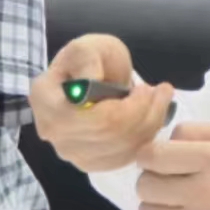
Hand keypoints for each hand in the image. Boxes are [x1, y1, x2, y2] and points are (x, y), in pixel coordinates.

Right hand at [29, 34, 174, 172]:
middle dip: (146, 115)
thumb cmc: (88, 58)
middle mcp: (51, 131)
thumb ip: (87, 60)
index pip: (91, 117)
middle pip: (109, 136)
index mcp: (45, 99)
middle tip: (164, 91)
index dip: (127, 108)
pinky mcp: (87, 163)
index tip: (145, 87)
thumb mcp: (88, 47)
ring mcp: (68, 151)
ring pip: (119, 150)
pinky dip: (144, 140)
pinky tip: (152, 120)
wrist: (87, 77)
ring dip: (150, 126)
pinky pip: (122, 160)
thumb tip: (90, 83)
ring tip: (162, 100)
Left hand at [133, 122, 209, 209]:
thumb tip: (161, 141)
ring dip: (158, 207)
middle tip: (169, 184)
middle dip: (152, 182)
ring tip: (178, 205)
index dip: (148, 156)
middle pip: (145, 186)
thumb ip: (194, 131)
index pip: (152, 156)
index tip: (156, 160)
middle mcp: (203, 192)